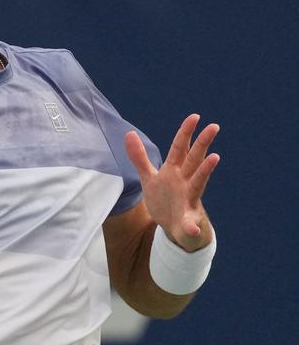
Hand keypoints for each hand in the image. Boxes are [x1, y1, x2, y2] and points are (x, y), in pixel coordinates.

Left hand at [125, 114, 219, 251]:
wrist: (174, 227)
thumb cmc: (164, 198)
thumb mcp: (149, 177)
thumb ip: (139, 157)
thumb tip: (129, 133)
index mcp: (174, 171)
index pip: (180, 148)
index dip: (185, 133)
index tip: (195, 117)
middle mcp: (185, 181)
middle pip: (194, 159)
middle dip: (202, 143)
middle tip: (214, 126)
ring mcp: (189, 200)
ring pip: (199, 183)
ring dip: (205, 171)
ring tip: (215, 158)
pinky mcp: (188, 221)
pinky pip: (190, 224)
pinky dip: (192, 226)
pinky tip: (193, 227)